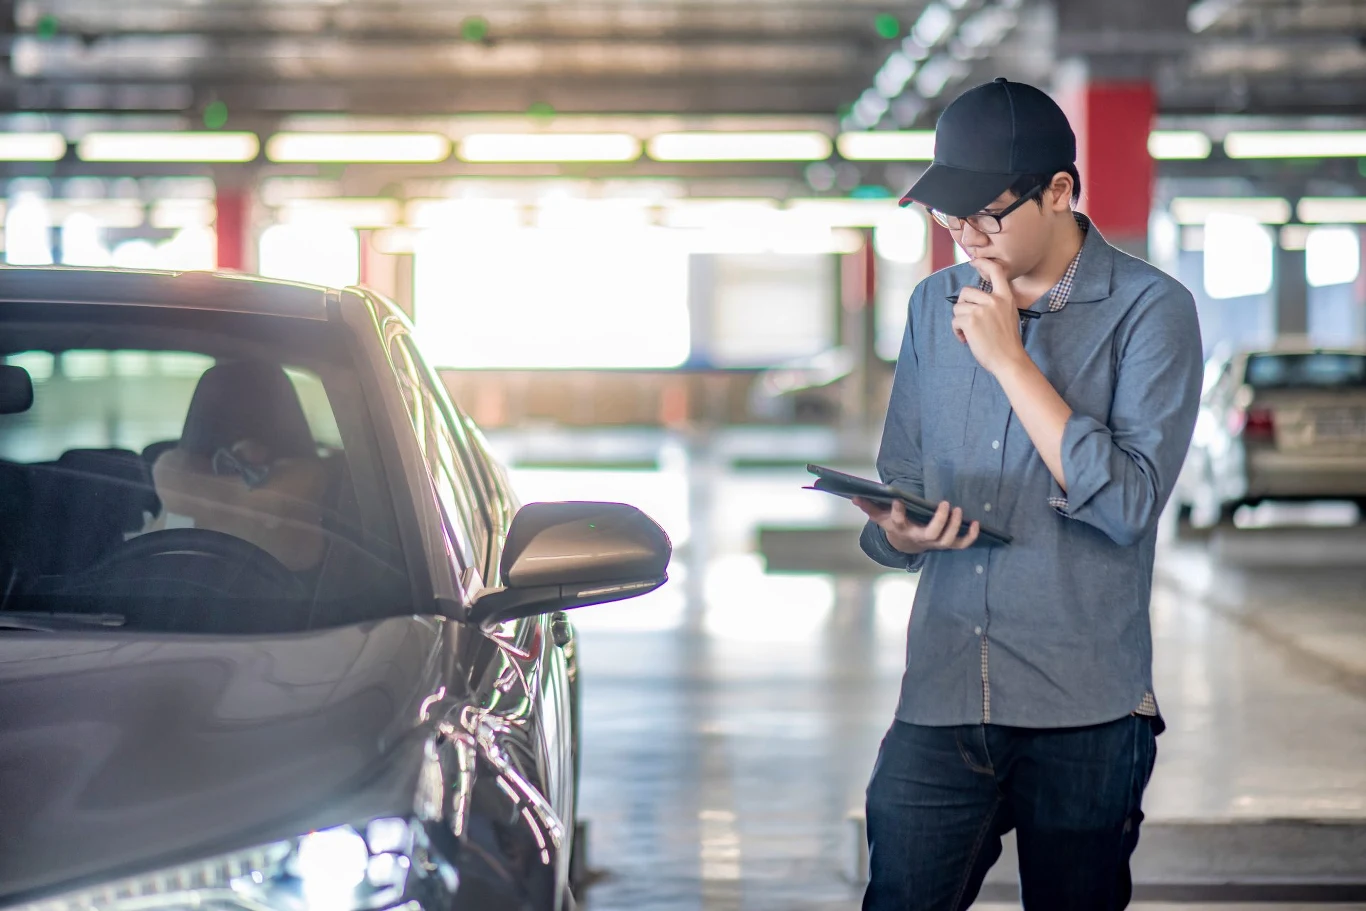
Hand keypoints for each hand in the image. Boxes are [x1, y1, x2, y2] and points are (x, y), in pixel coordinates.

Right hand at [852, 497, 979, 554]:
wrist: (906, 544)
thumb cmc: (894, 525)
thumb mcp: (880, 516)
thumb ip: (869, 506)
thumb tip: (854, 496)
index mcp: (902, 529)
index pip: (898, 522)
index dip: (897, 513)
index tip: (897, 500)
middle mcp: (919, 538)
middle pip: (931, 534)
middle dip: (940, 521)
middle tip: (946, 504)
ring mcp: (934, 543)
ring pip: (947, 540)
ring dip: (955, 526)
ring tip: (958, 509)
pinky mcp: (945, 543)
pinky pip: (960, 544)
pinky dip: (970, 537)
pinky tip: (976, 524)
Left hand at [953, 258, 1028, 376]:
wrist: (1009, 359)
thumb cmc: (1008, 342)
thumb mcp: (1009, 315)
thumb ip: (996, 304)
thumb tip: (975, 300)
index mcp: (1006, 297)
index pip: (996, 271)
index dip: (983, 263)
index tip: (974, 262)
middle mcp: (994, 300)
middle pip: (966, 292)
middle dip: (962, 306)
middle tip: (968, 320)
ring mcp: (981, 309)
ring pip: (958, 307)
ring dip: (959, 321)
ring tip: (969, 333)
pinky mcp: (970, 320)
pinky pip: (955, 320)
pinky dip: (957, 331)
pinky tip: (966, 339)